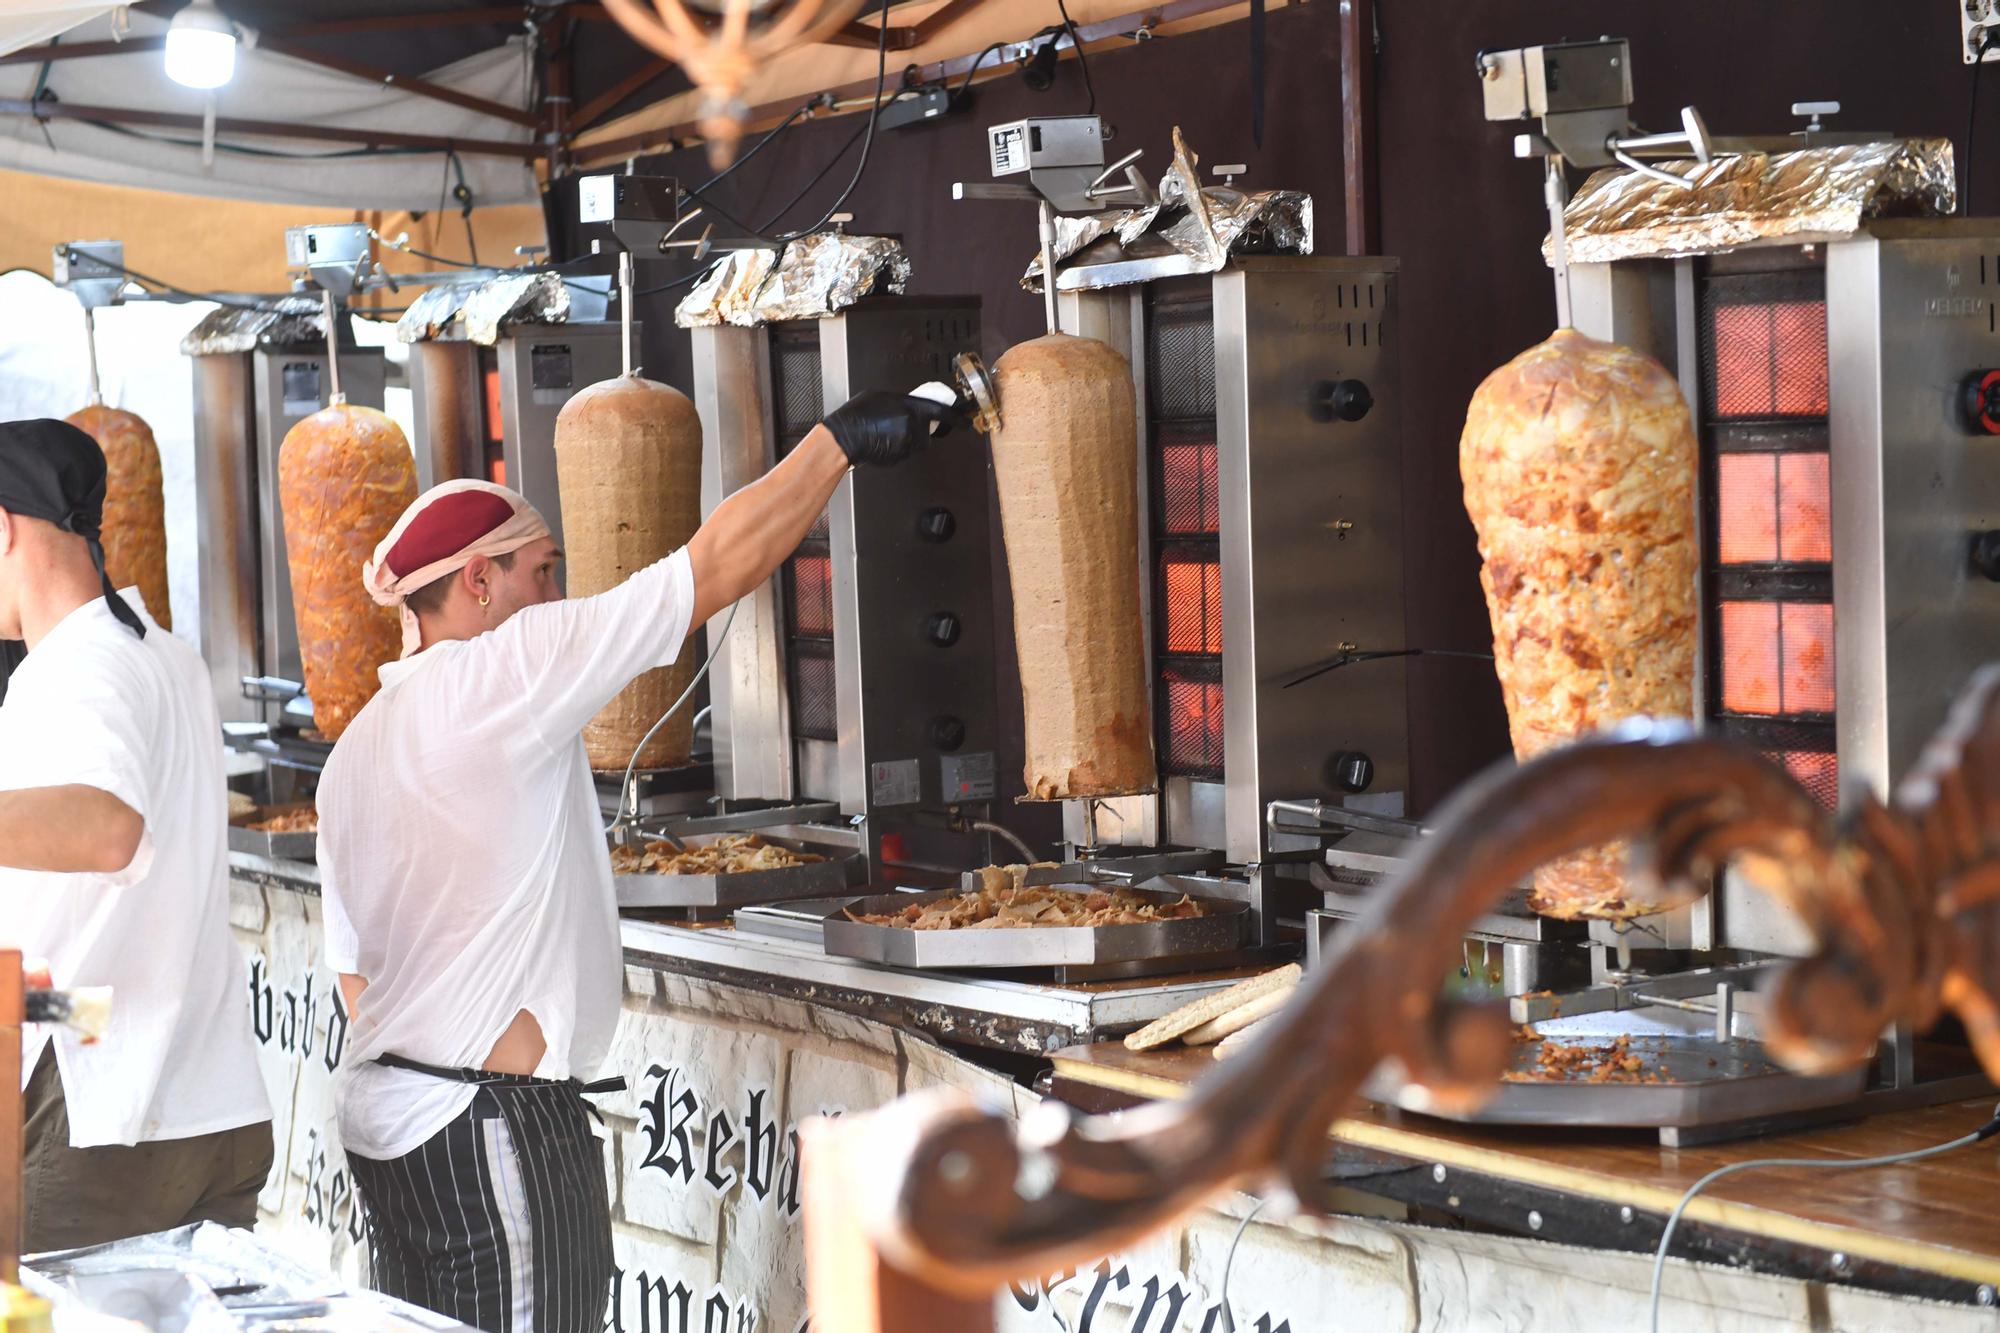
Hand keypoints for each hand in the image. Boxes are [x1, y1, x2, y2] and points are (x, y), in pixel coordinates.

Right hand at [823, 390, 958, 467]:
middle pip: (927, 433)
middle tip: (901, 425)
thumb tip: (911, 406)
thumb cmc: (858, 415)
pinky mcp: (899, 457)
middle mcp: (912, 427)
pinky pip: (904, 453)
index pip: (943, 413)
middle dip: (919, 431)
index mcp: (911, 408)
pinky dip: (896, 448)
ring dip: (906, 440)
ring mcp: (906, 445)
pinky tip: (881, 441)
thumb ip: (903, 402)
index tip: (964, 422)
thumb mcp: (883, 396)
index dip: (957, 419)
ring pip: (915, 444)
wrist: (844, 437)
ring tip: (885, 432)